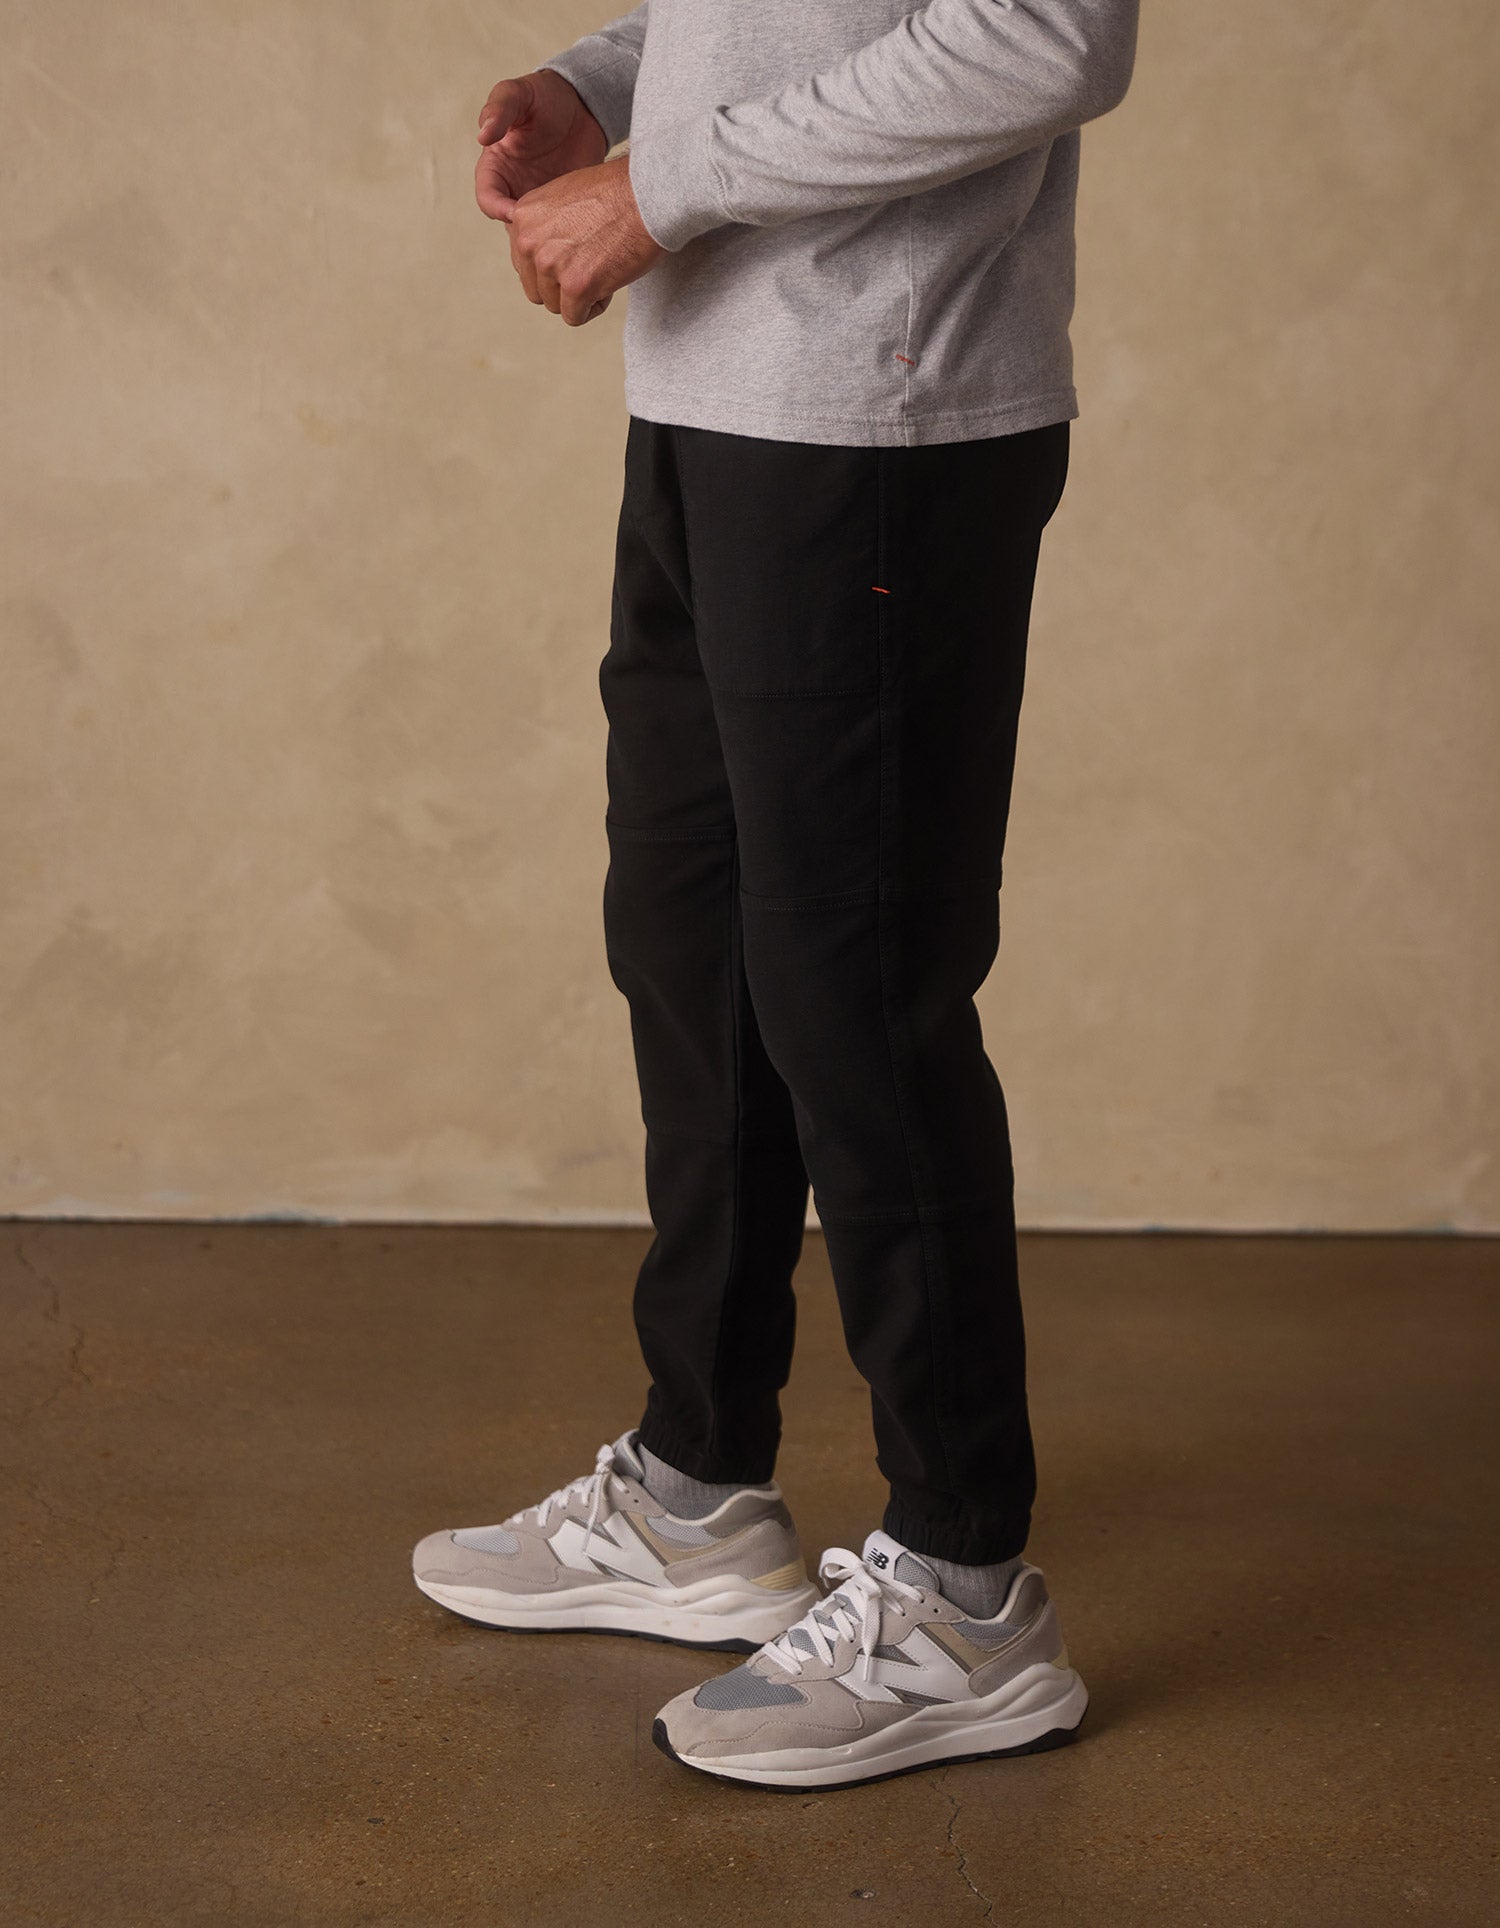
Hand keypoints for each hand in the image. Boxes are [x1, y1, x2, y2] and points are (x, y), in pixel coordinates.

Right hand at [474, 69, 608, 219]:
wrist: (582, 104)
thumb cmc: (544, 95)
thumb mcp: (517, 93)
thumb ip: (499, 110)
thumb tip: (482, 136)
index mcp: (496, 167)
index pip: (487, 199)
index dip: (497, 209)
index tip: (516, 212)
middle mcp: (516, 188)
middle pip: (512, 224)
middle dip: (525, 231)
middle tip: (545, 228)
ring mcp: (541, 199)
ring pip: (538, 232)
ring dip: (548, 235)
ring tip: (565, 227)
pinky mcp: (566, 206)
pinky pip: (564, 228)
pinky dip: (570, 231)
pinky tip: (581, 224)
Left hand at [501, 154, 666, 326]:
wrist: (646, 196)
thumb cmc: (617, 192)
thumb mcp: (564, 195)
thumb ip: (544, 224)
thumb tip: (540, 253)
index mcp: (523, 216)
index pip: (523, 263)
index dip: (552, 266)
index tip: (575, 254)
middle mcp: (529, 240)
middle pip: (536, 289)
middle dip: (561, 286)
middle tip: (590, 265)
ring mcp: (550, 264)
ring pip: (554, 305)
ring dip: (579, 297)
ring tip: (602, 270)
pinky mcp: (575, 286)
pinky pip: (575, 317)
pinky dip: (594, 307)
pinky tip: (608, 282)